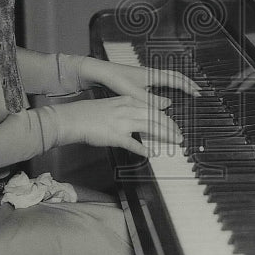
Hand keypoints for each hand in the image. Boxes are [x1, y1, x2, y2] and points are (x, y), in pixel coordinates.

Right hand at [54, 96, 183, 157]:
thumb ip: (131, 109)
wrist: (75, 118)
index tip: (175, 126)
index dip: (167, 119)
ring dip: (165, 135)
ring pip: (150, 127)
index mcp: (128, 101)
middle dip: (171, 127)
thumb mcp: (115, 104)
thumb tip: (145, 117)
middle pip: (156, 117)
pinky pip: (133, 143)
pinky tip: (150, 153)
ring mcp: (122, 122)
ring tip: (175, 141)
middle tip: (180, 136)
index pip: (154, 109)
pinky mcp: (115, 136)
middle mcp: (128, 110)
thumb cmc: (92, 113)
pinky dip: (142, 149)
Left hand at [80, 58, 200, 108]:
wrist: (102, 72)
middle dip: (188, 83)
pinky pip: (162, 78)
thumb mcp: (134, 94)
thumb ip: (152, 100)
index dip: (188, 87)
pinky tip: (168, 90)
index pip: (176, 80)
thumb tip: (168, 105)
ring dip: (180, 82)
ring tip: (187, 88)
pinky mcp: (142, 77)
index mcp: (153, 76)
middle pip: (175, 76)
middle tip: (198, 90)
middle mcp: (152, 73)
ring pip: (169, 76)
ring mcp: (147, 74)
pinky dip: (170, 83)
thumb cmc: (116, 80)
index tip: (197, 93)